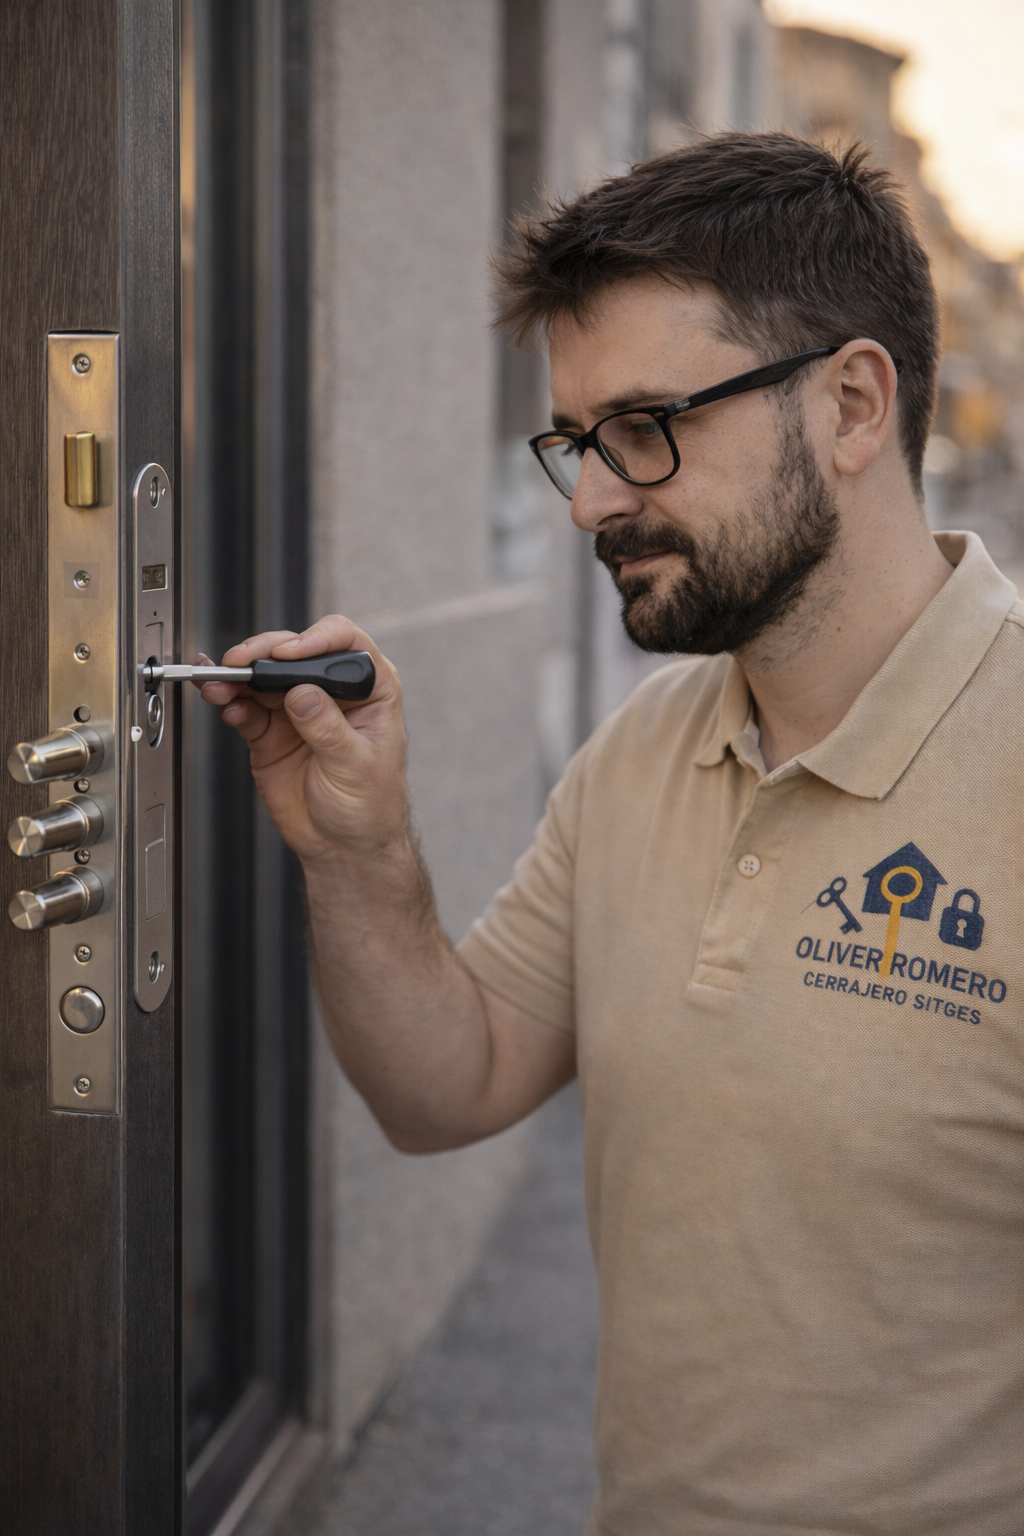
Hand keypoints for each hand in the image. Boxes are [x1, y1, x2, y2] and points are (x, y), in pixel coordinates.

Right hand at [195, 617, 407, 865]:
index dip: (315, 639)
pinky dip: (232, 704)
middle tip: (240, 664)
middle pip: (294, 653)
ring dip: (238, 677)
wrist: (343, 848)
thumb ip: (328, 729)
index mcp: (370, 690)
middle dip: (264, 653)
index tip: (288, 653)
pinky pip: (247, 709)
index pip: (346, 643)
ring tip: (218, 685)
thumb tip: (302, 693)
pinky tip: (225, 706)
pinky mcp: (271, 732)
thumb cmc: (369, 806)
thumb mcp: (356, 767)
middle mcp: (332, 692)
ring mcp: (298, 710)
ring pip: (264, 678)